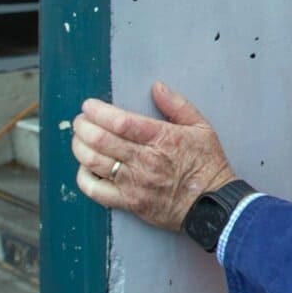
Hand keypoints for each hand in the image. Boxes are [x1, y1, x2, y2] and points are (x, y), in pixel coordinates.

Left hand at [72, 82, 240, 230]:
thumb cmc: (207, 166)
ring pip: (94, 162)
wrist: (212, 204)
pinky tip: (84, 167)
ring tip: (79, 139)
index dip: (99, 112)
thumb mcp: (201, 128)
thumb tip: (157, 87)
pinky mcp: (129, 202)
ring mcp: (134, 183)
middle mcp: (144, 160)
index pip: (121, 122)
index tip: (89, 106)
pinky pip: (96, 191)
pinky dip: (83, 177)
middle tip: (80, 120)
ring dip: (80, 147)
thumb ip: (177, 106)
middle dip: (84, 126)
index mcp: (161, 139)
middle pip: (101, 140)